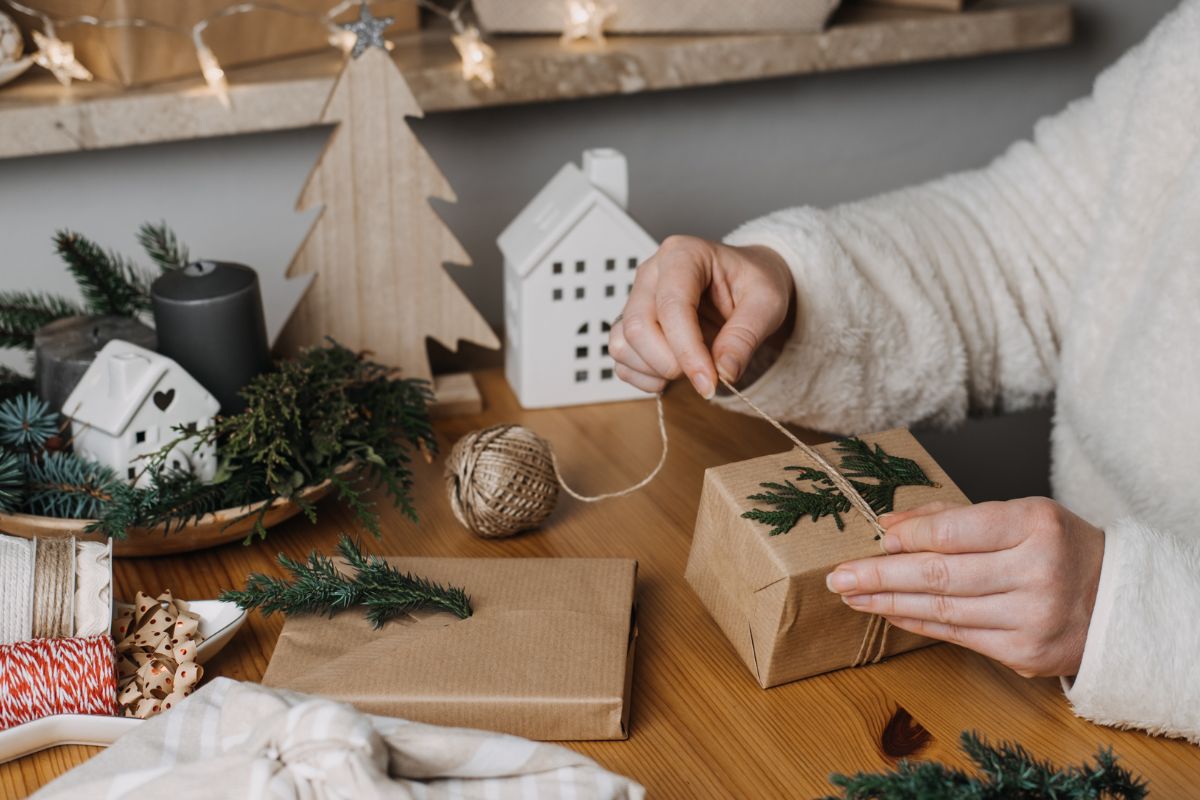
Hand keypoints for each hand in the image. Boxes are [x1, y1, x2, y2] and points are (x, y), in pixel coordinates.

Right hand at [608, 235, 793, 396]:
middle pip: (637, 327)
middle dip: (670, 362)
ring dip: (655, 370)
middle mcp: (651, 274)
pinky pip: (621, 358)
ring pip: (622, 344)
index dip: (688, 350)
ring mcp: (636, 299)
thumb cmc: (753, 282)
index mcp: (683, 255)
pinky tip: (671, 373)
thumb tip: (724, 370)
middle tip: (705, 374)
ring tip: (691, 368)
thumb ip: (746, 335)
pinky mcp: (631, 323)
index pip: (672, 306)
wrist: (745, 282)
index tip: (709, 381)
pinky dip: (643, 376)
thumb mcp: (767, 302)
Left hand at [826, 497, 1104, 676]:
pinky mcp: (1025, 653)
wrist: (1116, 602)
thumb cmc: (1056, 547)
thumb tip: (889, 524)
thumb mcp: (1017, 515)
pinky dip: (916, 622)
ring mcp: (1033, 617)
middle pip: (942, 574)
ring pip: (943, 609)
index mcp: (1036, 525)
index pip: (957, 530)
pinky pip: (956, 635)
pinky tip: (887, 612)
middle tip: (840, 576)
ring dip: (888, 601)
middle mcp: (1037, 572)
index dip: (910, 536)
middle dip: (881, 575)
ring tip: (852, 595)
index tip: (873, 539)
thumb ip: (952, 516)